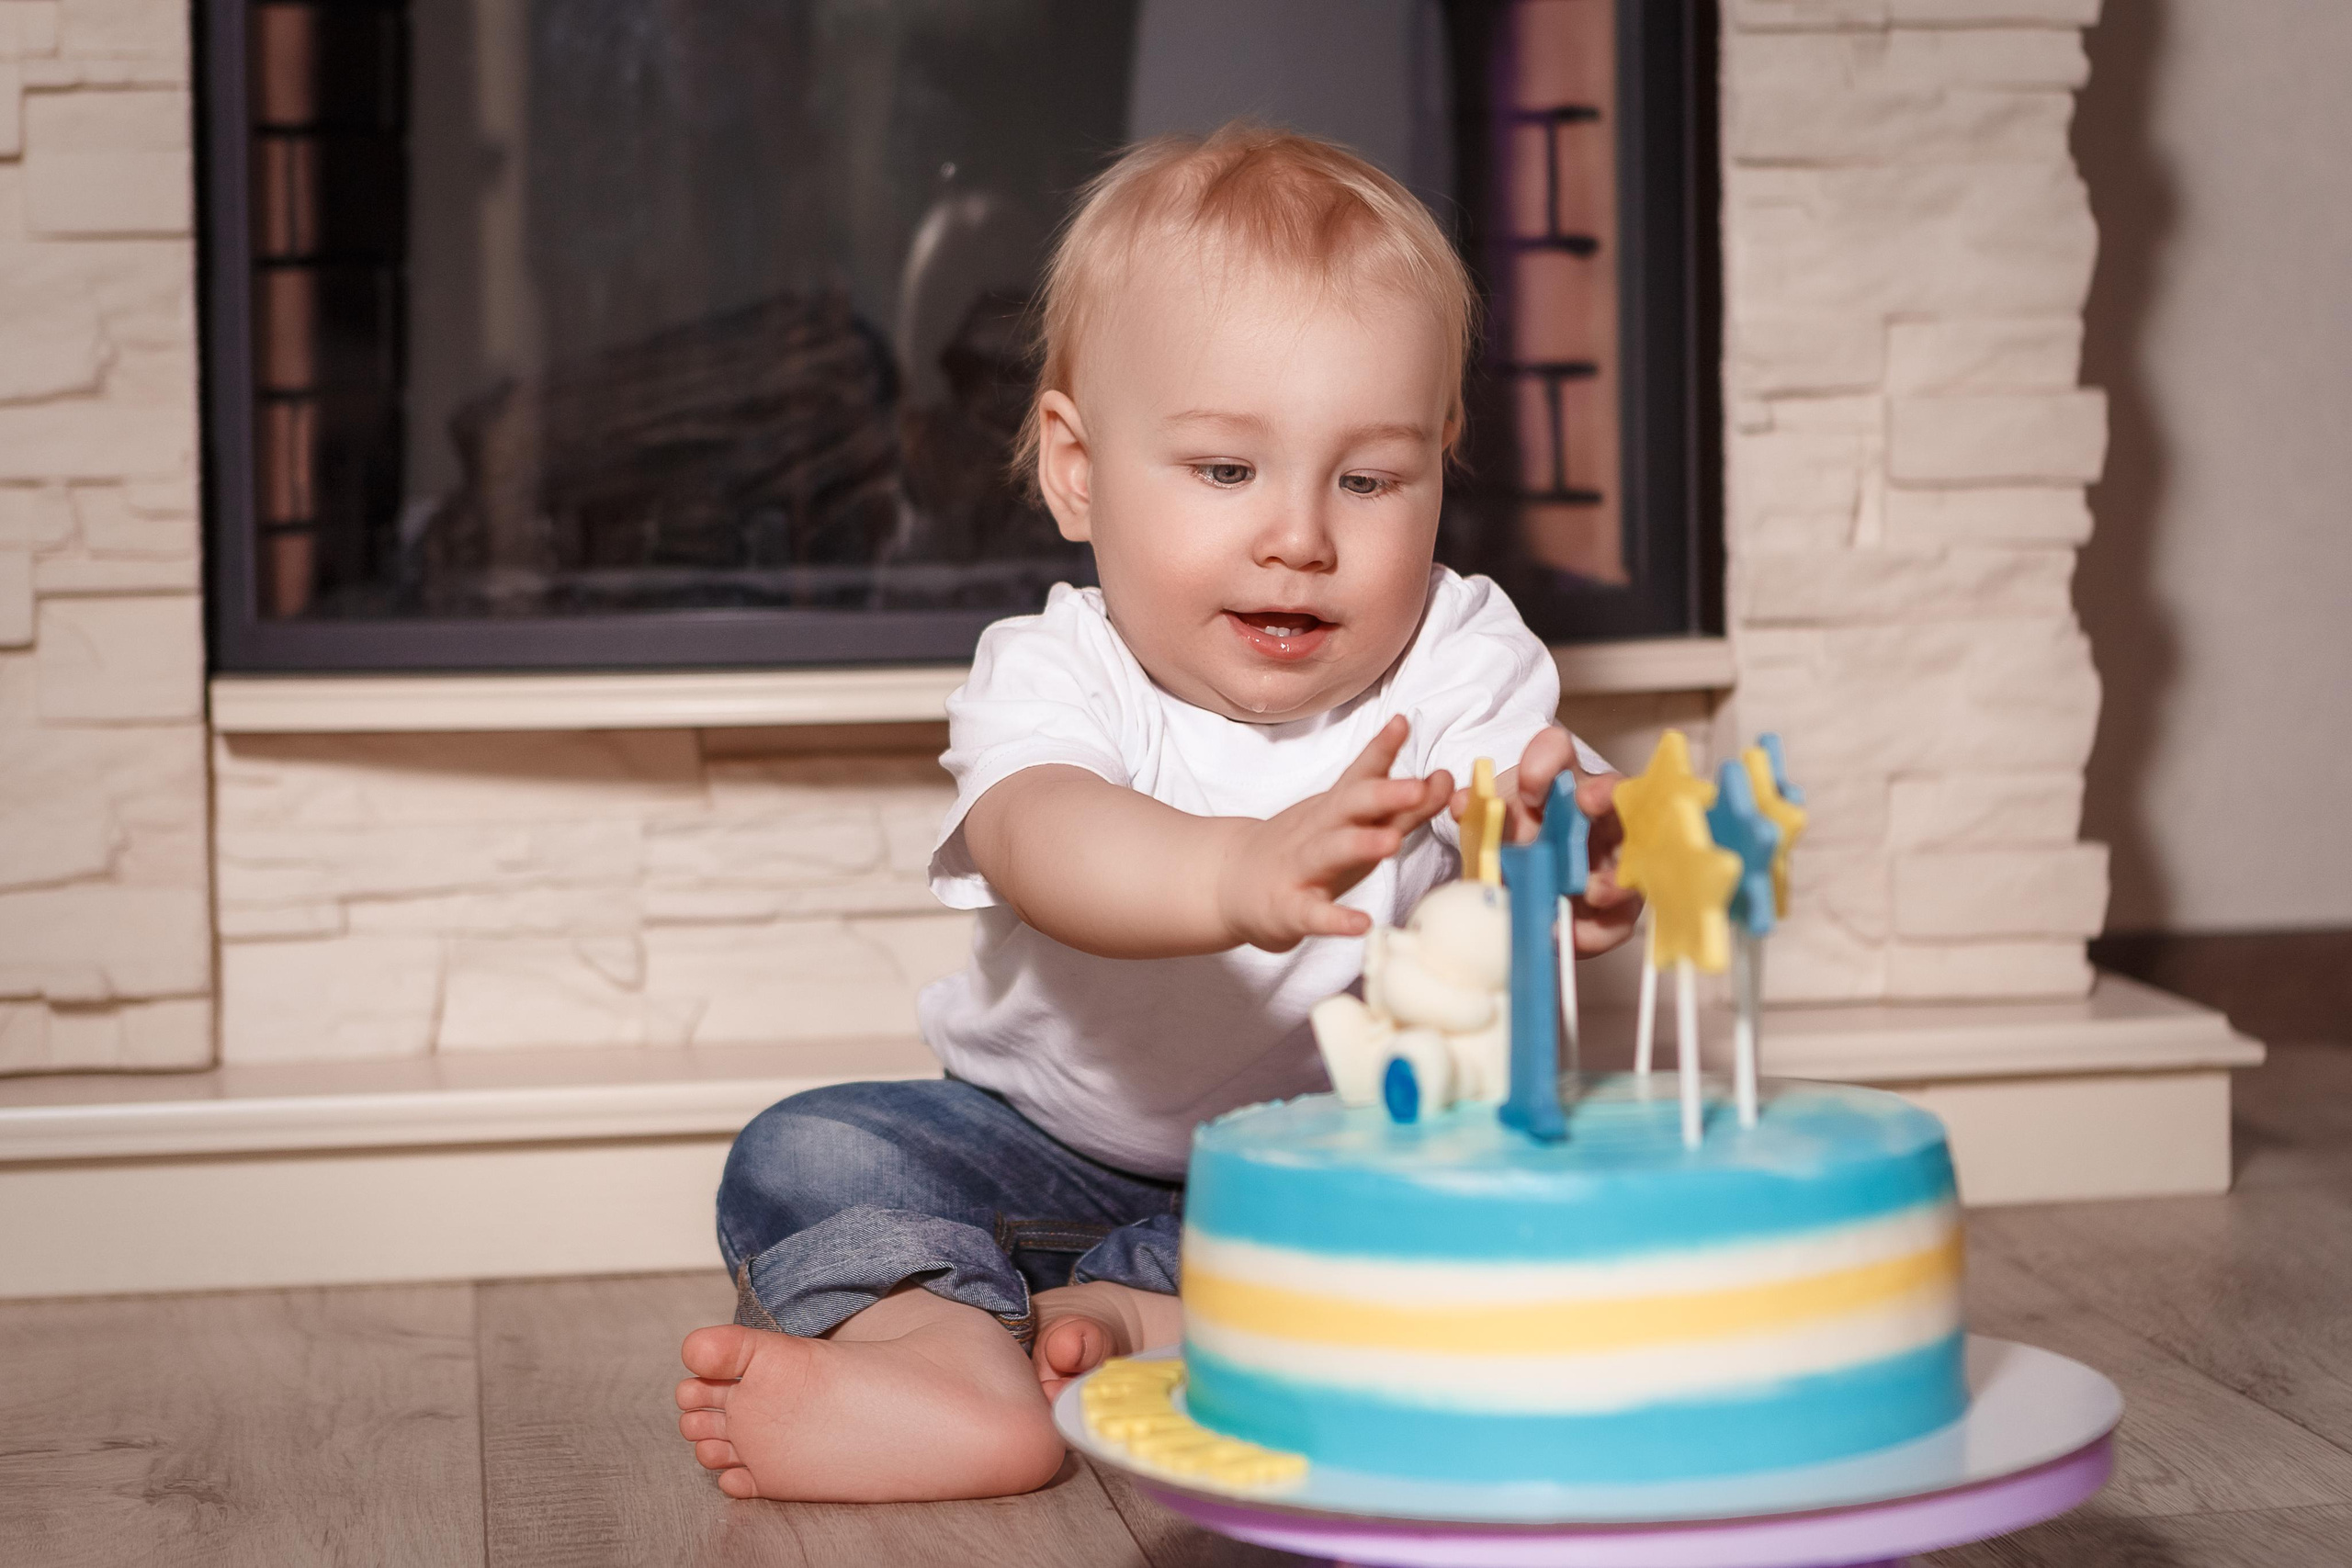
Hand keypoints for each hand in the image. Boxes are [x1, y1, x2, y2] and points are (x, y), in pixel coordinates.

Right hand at [1216, 715, 1451, 953]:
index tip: (1402, 723)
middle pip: (1349, 806)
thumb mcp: (1346, 819)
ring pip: (1330, 852)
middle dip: (1383, 794)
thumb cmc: (1305, 849)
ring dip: (1360, 844)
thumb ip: (1397, 802)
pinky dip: (1336, 920)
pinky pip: (1314, 914)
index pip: (1361, 774)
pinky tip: (1361, 924)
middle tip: (1416, 788)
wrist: (1232, 880)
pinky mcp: (1290, 908)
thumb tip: (1446, 779)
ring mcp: (1302, 868)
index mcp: (1336, 809)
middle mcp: (1320, 831)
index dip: (1382, 749)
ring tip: (1390, 842)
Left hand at [1455, 726, 1642, 957]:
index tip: (1528, 786)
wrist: (1517, 890)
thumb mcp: (1488, 827)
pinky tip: (1572, 935)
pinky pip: (1619, 917)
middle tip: (1586, 802)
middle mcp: (1596, 812)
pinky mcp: (1615, 906)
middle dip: (1605, 793)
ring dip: (1614, 870)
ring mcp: (1612, 857)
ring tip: (1589, 890)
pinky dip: (1598, 929)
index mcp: (1558, 782)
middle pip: (1616, 792)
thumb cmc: (1509, 844)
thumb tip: (1461, 804)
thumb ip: (1474, 813)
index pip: (1556, 751)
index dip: (1545, 761)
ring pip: (1631, 856)